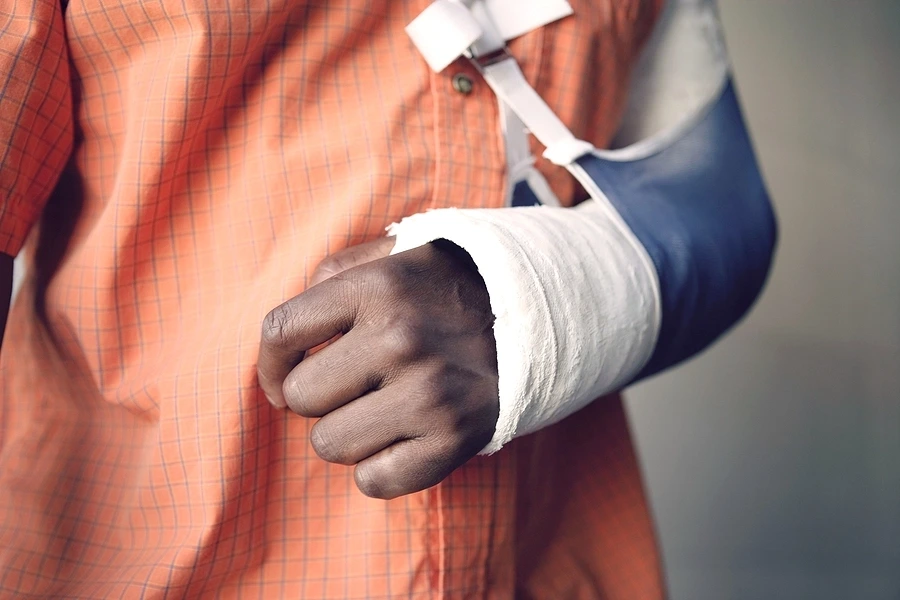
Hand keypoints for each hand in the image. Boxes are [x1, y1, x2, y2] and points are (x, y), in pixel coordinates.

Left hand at [257, 237, 499, 498]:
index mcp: (378, 287)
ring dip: (349, 432)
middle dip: (318, 396)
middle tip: (355, 385)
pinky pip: (374, 481)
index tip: (279, 377)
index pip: (280, 332)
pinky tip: (406, 437)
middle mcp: (400, 338)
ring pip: (329, 444)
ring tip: (385, 407)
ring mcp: (429, 393)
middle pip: (300, 397)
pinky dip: (382, 467)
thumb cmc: (451, 289)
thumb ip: (335, 272)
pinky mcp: (453, 440)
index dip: (268, 363)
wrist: (541, 316)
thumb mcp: (397, 254)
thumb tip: (287, 335)